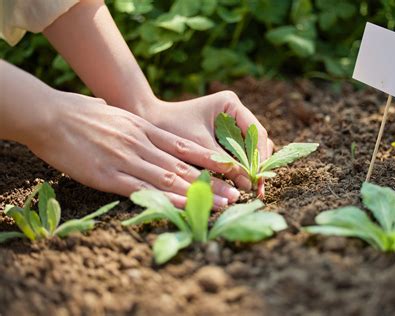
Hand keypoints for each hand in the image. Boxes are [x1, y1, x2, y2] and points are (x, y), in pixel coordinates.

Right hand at [24, 91, 239, 208]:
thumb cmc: (80, 113)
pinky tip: (184, 207)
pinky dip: (166, 200)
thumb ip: (133, 123)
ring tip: (222, 204)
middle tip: (236, 194)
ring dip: (198, 194)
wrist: (50, 115)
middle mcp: (141, 144)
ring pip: (170, 179)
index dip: (209, 160)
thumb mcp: (116, 114)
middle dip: (212, 182)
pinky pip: (143, 190)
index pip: (183, 147)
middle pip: (183, 166)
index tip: (230, 169)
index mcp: (144, 129)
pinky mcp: (108, 176)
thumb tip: (143, 124)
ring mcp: (127, 160)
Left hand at [140, 91, 273, 194]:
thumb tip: (248, 183)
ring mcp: (231, 125)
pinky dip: (239, 167)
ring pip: (250, 148)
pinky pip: (238, 153)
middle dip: (257, 164)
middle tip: (258, 188)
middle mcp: (234, 113)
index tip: (259, 177)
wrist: (149, 124)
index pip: (256, 132)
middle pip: (257, 141)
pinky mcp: (224, 137)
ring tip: (250, 188)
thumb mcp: (200, 147)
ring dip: (250, 167)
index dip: (260, 156)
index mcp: (231, 104)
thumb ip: (225, 163)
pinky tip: (240, 183)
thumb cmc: (170, 129)